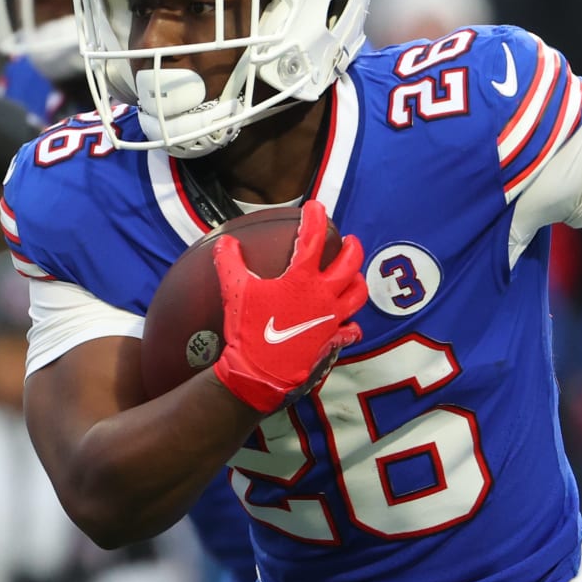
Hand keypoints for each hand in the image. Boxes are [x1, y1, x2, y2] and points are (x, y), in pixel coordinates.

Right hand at [211, 200, 367, 413]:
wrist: (259, 373)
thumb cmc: (248, 330)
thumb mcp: (234, 291)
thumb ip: (229, 262)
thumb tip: (224, 242)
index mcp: (301, 279)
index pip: (313, 238)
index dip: (315, 218)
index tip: (315, 207)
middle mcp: (324, 295)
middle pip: (350, 263)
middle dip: (352, 247)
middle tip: (349, 240)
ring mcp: (332, 319)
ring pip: (357, 294)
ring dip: (357, 282)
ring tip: (353, 276)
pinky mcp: (332, 341)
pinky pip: (351, 331)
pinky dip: (351, 325)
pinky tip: (348, 324)